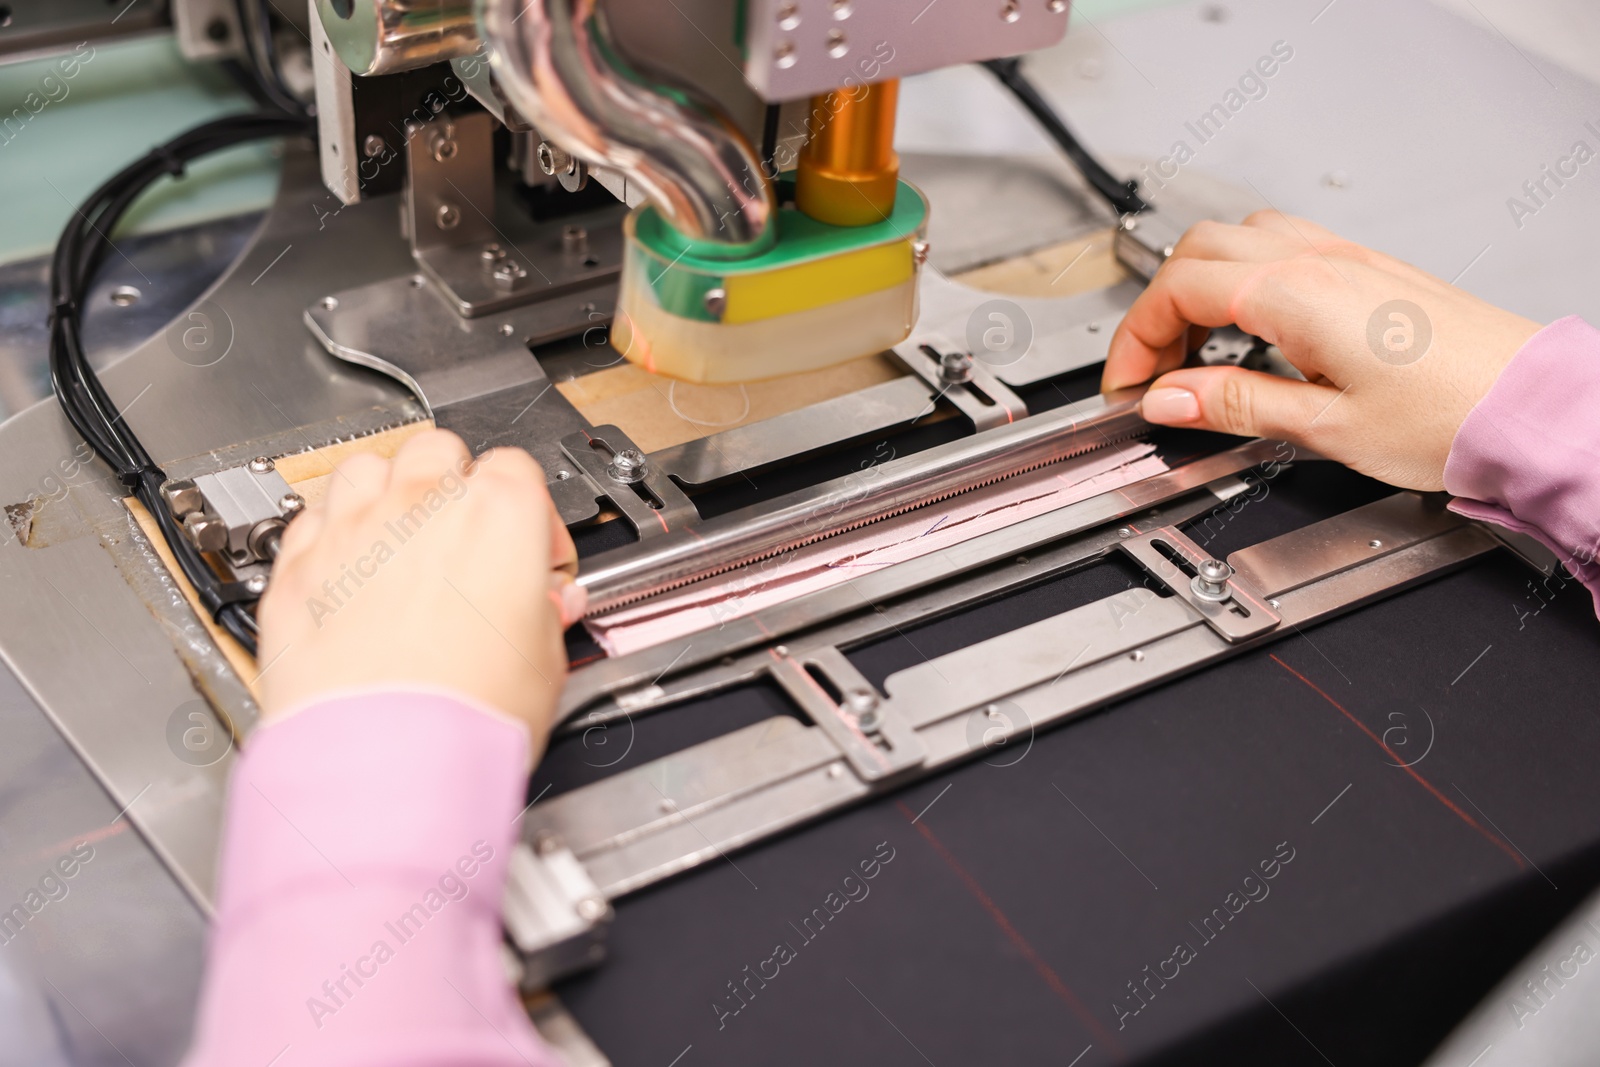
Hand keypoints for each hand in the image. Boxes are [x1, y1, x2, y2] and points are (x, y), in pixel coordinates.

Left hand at [256, 429, 582, 747]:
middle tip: (465, 538)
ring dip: (384, 492)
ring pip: (365, 468)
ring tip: (400, 539)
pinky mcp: (298, 567)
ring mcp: (351, 530)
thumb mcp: (545, 659)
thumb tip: (546, 606)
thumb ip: (544, 614)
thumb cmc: (468, 711)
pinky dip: (329, 535)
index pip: (517, 468)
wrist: (389, 759)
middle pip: (438, 450)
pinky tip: (348, 570)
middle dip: (452, 484)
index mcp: (498, 511)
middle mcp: (420, 504)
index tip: (530, 555)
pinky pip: (311, 520)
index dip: (529, 513)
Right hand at [1102, 212, 1541, 490]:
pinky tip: (1250, 328)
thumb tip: (1167, 398)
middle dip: (1157, 308)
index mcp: (1293, 294)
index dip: (1135, 339)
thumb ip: (1234, 404)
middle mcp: (1316, 261)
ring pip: (1236, 237)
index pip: (1176, 291)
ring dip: (1197, 285)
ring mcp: (1343, 257)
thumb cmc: (1447, 415)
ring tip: (1195, 351)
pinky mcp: (1367, 268)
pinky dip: (1241, 278)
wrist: (1527, 403)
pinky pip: (1280, 245)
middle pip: (1195, 251)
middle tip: (1153, 371)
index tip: (1128, 385)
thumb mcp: (1321, 426)